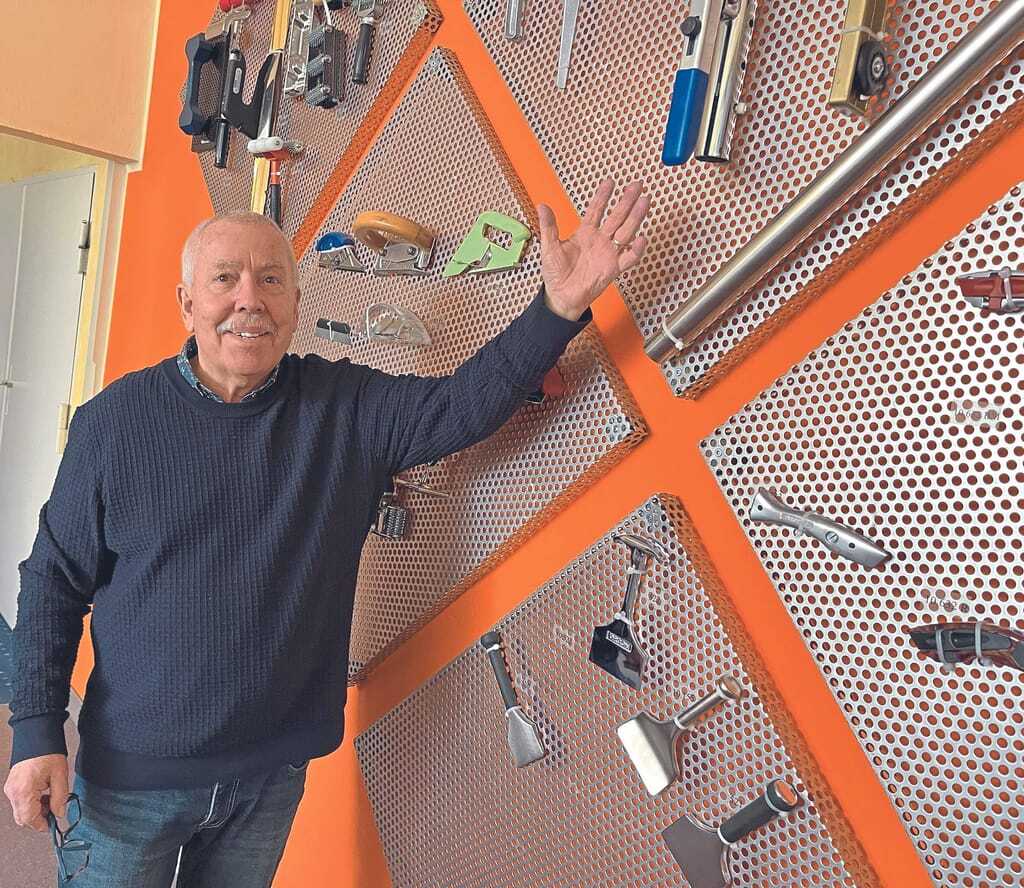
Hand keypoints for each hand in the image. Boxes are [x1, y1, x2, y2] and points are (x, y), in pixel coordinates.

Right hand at [4, 753, 69, 831]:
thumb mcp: (60, 776)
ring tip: (50, 798)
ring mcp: (10, 788)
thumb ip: (60, 798)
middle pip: (23, 818)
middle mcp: (13, 792)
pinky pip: (19, 801)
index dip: (42, 825)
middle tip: (54, 810)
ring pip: (20, 811)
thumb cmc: (48, 752)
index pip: (29, 819)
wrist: (37, 735)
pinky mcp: (12, 785)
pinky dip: (30, 802)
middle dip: (39, 818)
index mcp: (24, 791)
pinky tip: (43, 794)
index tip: (53, 825)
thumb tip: (59, 813)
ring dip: (35, 810)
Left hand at [536, 178, 650, 320]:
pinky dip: (636, 250)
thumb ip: (548, 227)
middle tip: (637, 185)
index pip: (596, 210)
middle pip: (617, 217)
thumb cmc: (555, 274)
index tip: (610, 182)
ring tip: (644, 202)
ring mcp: (608, 253)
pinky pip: (628, 258)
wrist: (561, 297)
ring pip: (626, 232)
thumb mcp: (549, 247)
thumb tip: (542, 206)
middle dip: (627, 201)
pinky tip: (641, 238)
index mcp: (585, 233)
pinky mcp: (613, 269)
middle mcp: (600, 240)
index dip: (603, 196)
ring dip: (635, 217)